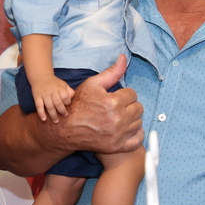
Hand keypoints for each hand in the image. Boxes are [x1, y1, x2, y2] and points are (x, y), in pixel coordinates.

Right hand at [0, 55, 142, 177]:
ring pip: (138, 123)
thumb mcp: (92, 84)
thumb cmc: (78, 105)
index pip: (132, 94)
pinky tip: (126, 129)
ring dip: (131, 119)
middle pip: (138, 108)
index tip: (115, 97)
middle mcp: (118, 120)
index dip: (124, 94)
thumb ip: (111, 72)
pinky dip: (135, 134)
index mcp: (113, 102)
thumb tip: (123, 58)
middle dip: (129, 105)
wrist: (66, 129)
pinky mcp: (117, 146)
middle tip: (117, 107)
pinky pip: (137, 139)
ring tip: (118, 118)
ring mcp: (118, 135)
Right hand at [31, 75, 73, 121]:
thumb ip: (69, 91)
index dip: (67, 102)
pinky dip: (41, 113)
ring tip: (56, 121)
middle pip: (57, 102)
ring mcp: (44, 94)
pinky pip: (38, 106)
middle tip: (64, 115)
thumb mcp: (64, 84)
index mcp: (60, 87)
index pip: (65, 96)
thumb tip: (72, 98)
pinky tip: (44, 119)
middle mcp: (52, 91)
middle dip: (62, 110)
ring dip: (53, 115)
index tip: (67, 105)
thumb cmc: (55, 83)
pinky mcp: (37, 97)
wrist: (41, 77)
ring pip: (49, 106)